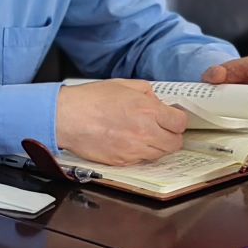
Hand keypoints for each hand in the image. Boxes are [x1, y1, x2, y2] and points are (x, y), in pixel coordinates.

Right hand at [54, 79, 188, 164]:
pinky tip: (128, 143)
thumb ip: (148, 93)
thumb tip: (159, 104)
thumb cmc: (91, 99)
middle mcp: (145, 133)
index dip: (177, 120)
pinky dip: (139, 154)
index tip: (171, 119)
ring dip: (157, 146)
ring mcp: (134, 150)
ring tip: (143, 137)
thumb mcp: (124, 85)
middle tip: (161, 130)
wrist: (66, 118)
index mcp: (149, 111)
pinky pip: (141, 161)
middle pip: (175, 143)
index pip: (180, 123)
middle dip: (171, 136)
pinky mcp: (122, 162)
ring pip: (160, 155)